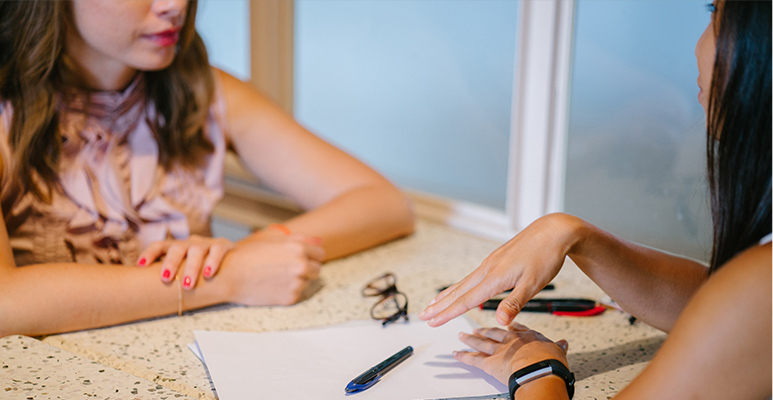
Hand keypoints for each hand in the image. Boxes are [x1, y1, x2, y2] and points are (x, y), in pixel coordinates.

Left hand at [138, 235, 233, 288]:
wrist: (230, 261)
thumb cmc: (199, 270)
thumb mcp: (183, 269)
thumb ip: (170, 277)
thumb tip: (144, 295)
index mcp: (176, 248)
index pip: (160, 246)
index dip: (149, 253)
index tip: (141, 265)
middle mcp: (189, 243)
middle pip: (177, 248)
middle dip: (170, 263)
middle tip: (166, 279)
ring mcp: (206, 244)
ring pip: (196, 250)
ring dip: (191, 267)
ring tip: (187, 284)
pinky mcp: (222, 245)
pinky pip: (217, 250)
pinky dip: (212, 261)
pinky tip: (208, 274)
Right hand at [220, 232, 324, 305]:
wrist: (229, 275)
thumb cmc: (248, 254)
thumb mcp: (273, 239)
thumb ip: (301, 239)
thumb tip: (320, 242)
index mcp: (298, 248)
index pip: (320, 253)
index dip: (310, 255)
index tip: (301, 258)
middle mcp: (301, 265)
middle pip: (317, 269)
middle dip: (306, 268)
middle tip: (286, 268)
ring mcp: (297, 283)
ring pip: (307, 282)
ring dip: (297, 280)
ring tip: (276, 276)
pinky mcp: (290, 297)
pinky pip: (297, 293)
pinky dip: (288, 291)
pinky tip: (273, 285)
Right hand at [419, 213, 582, 326]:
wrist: (553, 231)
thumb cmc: (545, 256)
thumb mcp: (534, 284)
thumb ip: (514, 303)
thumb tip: (499, 322)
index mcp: (495, 277)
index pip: (466, 300)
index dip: (448, 313)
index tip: (432, 321)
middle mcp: (488, 269)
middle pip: (458, 291)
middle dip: (439, 305)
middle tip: (422, 315)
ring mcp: (490, 263)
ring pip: (463, 282)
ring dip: (447, 295)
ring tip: (433, 304)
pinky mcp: (495, 260)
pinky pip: (472, 276)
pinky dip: (460, 286)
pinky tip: (460, 289)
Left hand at [453, 322, 568, 384]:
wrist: (540, 371)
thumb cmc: (550, 363)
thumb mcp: (558, 351)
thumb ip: (558, 347)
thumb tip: (564, 344)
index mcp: (527, 336)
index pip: (516, 328)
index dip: (510, 326)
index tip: (506, 324)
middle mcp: (511, 341)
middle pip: (494, 333)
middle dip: (485, 330)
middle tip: (477, 328)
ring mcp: (499, 351)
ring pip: (481, 343)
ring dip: (470, 339)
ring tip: (462, 336)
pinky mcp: (489, 363)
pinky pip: (473, 359)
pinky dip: (463, 357)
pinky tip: (456, 353)